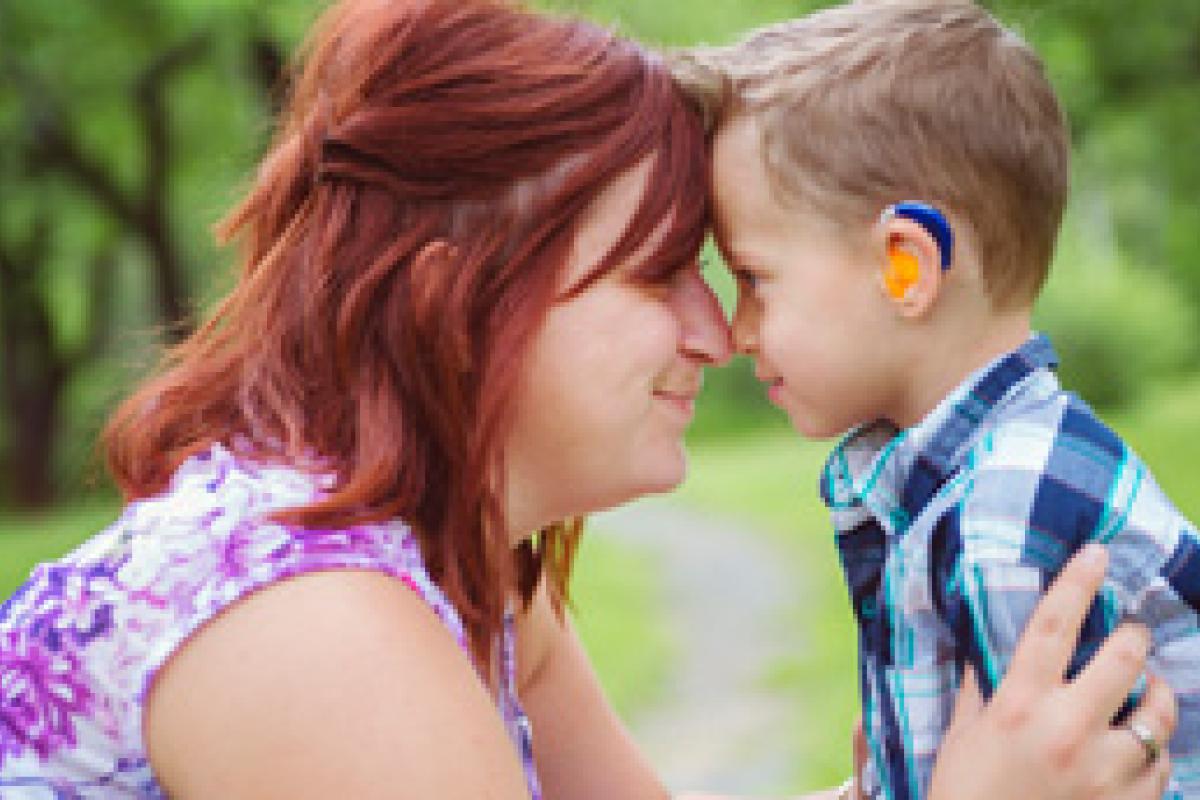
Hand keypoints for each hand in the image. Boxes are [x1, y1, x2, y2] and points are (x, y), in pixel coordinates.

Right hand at [928, 544, 1176, 799]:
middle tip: (1130, 633)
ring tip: (1145, 691)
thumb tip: (993, 644)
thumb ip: (983, 687)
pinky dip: (1154, 750)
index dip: (1078, 582)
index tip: (1098, 553)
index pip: (1052, 626)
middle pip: (1123, 658)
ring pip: (1157, 711)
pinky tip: (1138, 748)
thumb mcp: (964, 734)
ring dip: (1154, 695)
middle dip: (1133, 637)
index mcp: (1019, 706)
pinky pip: (1163, 763)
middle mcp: (1067, 731)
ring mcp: (1106, 772)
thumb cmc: (965, 794)